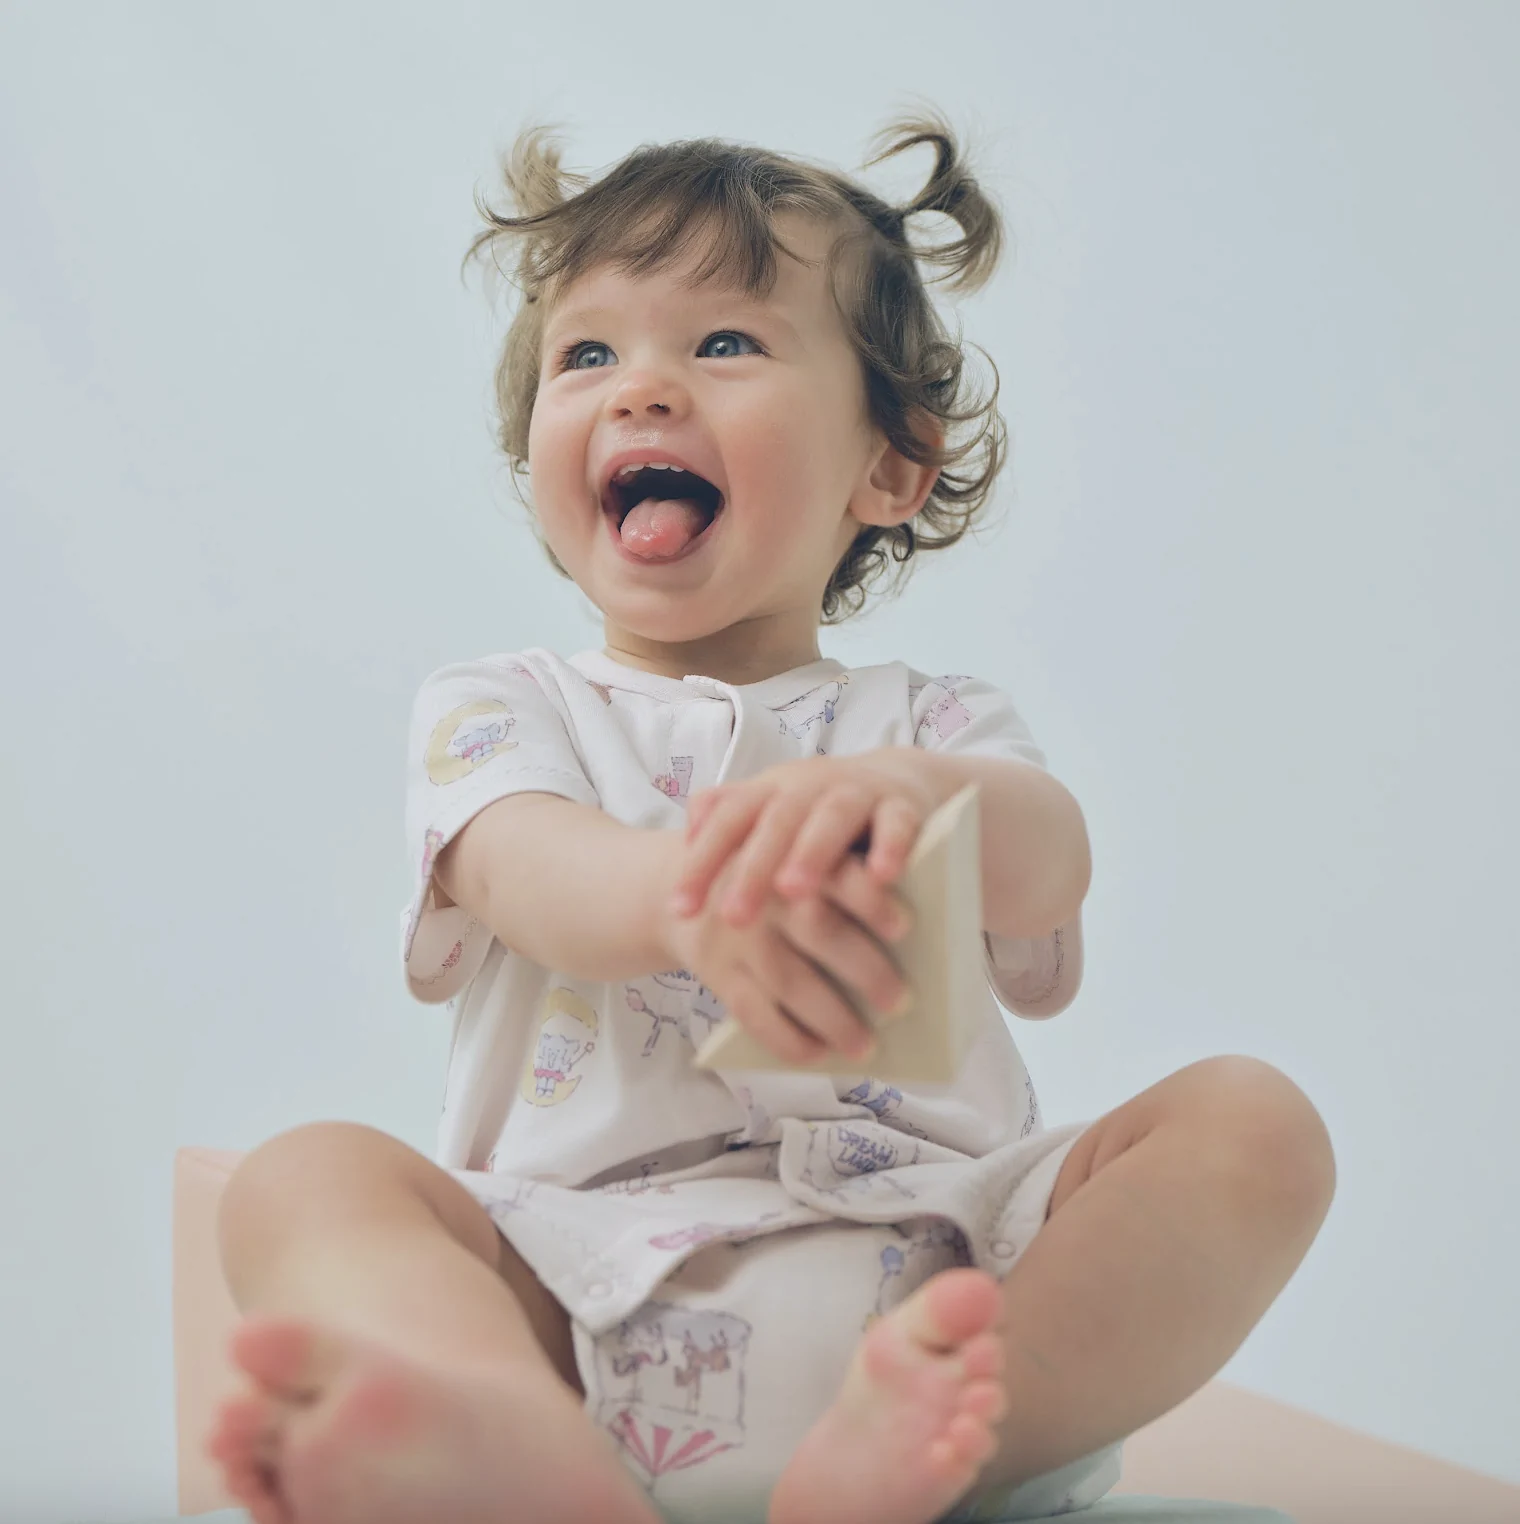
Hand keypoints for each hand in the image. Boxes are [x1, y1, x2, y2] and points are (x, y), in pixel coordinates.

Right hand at [660, 845, 913, 1066]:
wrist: (681, 877)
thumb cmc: (771, 870)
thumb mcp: (800, 852)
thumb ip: (846, 875)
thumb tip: (917, 932)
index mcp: (798, 852)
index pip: (840, 873)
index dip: (871, 899)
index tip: (906, 928)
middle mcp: (766, 890)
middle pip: (819, 930)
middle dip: (864, 970)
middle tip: (900, 1002)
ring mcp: (736, 932)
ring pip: (789, 980)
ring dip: (831, 1019)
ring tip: (865, 1046)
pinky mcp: (713, 967)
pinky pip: (751, 1012)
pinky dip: (787, 1038)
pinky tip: (818, 1053)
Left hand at [670, 750, 943, 930]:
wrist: (898, 780)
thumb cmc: (820, 810)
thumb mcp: (772, 808)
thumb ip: (727, 817)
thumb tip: (685, 838)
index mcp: (771, 792)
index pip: (727, 821)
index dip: (701, 863)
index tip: (680, 911)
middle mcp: (810, 786)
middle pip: (775, 821)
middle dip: (753, 869)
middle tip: (734, 917)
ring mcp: (858, 792)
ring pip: (831, 817)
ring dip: (812, 852)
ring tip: (794, 891)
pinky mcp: (904, 805)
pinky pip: (898, 823)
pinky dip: (892, 847)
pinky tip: (883, 878)